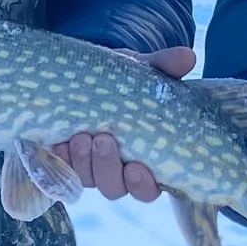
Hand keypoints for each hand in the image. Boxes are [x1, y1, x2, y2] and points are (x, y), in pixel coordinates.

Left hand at [63, 46, 192, 200]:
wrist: (87, 74)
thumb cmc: (125, 81)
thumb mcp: (144, 71)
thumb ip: (164, 67)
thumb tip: (188, 57)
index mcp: (146, 160)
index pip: (149, 188)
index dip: (143, 185)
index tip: (138, 168)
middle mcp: (117, 172)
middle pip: (115, 188)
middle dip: (108, 168)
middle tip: (104, 140)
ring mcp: (89, 168)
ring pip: (87, 180)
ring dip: (83, 162)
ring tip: (81, 136)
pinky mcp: (64, 159)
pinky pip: (60, 170)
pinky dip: (60, 158)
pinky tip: (58, 143)